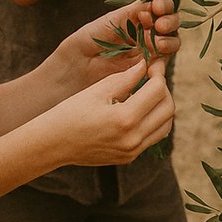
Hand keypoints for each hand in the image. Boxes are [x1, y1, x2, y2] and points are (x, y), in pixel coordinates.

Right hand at [40, 59, 175, 165]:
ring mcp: (132, 151)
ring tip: (147, 92)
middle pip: (168, 108)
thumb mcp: (98, 90)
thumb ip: (126, 77)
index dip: (158, 73)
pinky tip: (140, 109)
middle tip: (152, 77)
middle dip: (163, 89)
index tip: (152, 64)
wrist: (53, 143)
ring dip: (162, 106)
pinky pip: (153, 137)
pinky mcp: (129, 157)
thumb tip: (146, 65)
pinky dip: (154, 121)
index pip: (158, 91)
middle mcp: (133, 138)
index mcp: (124, 119)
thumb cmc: (71, 112)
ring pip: (166, 125)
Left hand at [51, 0, 180, 88]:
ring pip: (172, 41)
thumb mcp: (112, 19)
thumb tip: (153, 3)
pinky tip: (156, 53)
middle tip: (159, 24)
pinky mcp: (148, 69)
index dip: (163, 4)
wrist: (76, 66)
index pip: (160, 7)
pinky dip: (165, 55)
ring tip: (158, 40)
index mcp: (137, 17)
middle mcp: (146, 32)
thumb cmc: (89, 39)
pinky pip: (164, 61)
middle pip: (170, 23)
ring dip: (170, 39)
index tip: (156, 6)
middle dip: (170, 21)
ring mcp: (148, 50)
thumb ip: (134, 11)